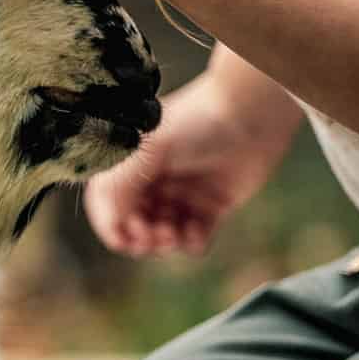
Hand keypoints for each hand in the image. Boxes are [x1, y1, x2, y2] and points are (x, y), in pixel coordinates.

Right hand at [84, 73, 296, 257]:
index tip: (125, 240)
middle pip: (135, 226)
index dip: (112, 227)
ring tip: (177, 233)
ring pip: (163, 237)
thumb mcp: (149, 149)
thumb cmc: (196, 123)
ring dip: (166, 243)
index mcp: (132, 165)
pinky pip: (194, 239)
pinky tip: (198, 231)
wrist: (250, 115)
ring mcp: (182, 196)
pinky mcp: (210, 207)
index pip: (108, 205)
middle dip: (142, 238)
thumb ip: (121, 186)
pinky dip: (192, 242)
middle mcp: (153, 182)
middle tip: (155, 236)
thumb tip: (111, 226)